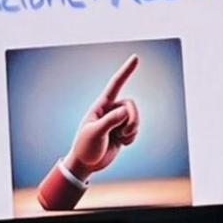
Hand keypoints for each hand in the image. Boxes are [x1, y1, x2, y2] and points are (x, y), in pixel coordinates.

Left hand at [65, 55, 142, 177]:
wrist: (86, 164)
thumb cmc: (86, 147)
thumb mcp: (95, 133)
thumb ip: (110, 121)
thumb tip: (125, 111)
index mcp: (101, 106)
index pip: (115, 85)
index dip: (126, 71)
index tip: (136, 57)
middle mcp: (111, 110)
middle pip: (131, 105)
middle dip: (132, 119)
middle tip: (123, 134)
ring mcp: (117, 121)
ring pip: (135, 118)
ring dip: (132, 130)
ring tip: (120, 139)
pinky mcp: (122, 131)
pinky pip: (136, 129)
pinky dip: (131, 138)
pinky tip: (121, 143)